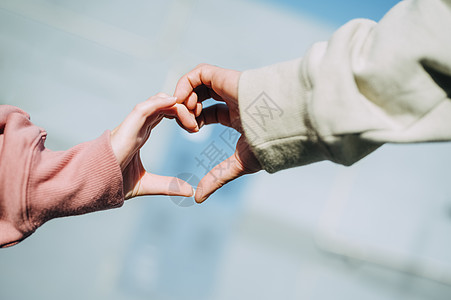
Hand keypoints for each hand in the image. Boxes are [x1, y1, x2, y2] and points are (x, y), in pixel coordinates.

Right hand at [111, 93, 196, 199]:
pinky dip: (158, 103)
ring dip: (174, 105)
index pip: (164, 114)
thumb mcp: (148, 184)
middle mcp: (137, 126)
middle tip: (197, 124)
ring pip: (155, 103)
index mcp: (141, 134)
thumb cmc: (113, 183)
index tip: (195, 128)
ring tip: (191, 116)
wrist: (93, 187)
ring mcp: (131, 126)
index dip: (180, 115)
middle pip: (162, 105)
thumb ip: (168, 186)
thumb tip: (190, 192)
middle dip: (181, 109)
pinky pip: (143, 109)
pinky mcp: (125, 129)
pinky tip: (174, 102)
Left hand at [174, 64, 261, 202]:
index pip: (207, 112)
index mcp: (236, 115)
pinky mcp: (225, 76)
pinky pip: (198, 73)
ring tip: (189, 115)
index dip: (193, 120)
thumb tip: (198, 198)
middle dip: (186, 109)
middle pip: (199, 97)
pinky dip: (186, 85)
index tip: (192, 130)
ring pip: (196, 84)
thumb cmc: (268, 144)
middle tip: (187, 123)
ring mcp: (228, 86)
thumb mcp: (238, 164)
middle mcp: (231, 98)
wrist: (281, 125)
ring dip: (186, 99)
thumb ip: (217, 178)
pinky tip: (188, 102)